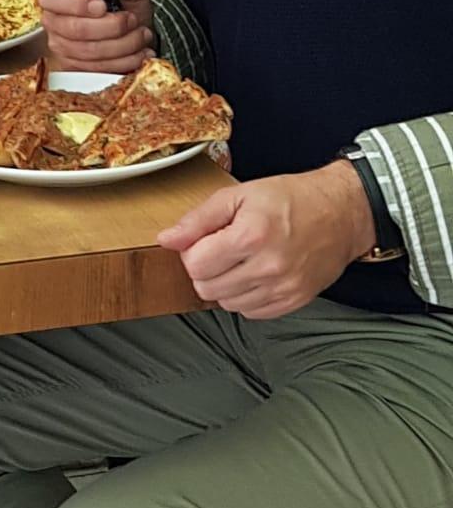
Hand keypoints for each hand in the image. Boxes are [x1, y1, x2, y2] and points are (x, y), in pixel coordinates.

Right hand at [39, 0, 153, 72]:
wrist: (134, 35)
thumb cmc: (126, 10)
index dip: (76, 4)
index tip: (102, 6)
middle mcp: (54, 21)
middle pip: (74, 29)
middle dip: (112, 27)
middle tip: (131, 20)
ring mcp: (61, 46)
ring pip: (89, 51)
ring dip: (124, 44)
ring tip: (140, 35)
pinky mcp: (73, 67)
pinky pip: (96, 69)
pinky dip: (124, 61)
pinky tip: (137, 52)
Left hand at [157, 162, 374, 319]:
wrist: (340, 213)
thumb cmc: (289, 199)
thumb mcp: (238, 195)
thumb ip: (197, 219)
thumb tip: (166, 239)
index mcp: (250, 236)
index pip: (195, 264)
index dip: (191, 251)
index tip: (203, 239)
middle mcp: (268, 267)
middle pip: (206, 288)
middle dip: (205, 268)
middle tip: (220, 249)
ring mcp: (283, 289)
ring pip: (227, 303)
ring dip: (224, 284)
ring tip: (239, 259)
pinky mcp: (294, 302)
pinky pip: (251, 312)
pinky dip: (245, 296)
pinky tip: (254, 274)